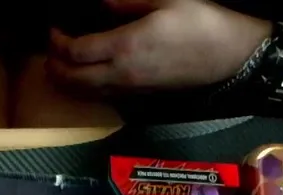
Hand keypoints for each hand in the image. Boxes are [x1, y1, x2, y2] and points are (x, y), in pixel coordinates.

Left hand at [47, 0, 269, 94]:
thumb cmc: (201, 23)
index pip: (74, 53)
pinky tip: (84, 77)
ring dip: (64, 81)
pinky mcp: (138, 96)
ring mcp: (128, 89)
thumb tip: (100, 3)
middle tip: (51, 48)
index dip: (57, 43)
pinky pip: (99, 97)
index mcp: (123, 48)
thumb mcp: (166, 0)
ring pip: (83, 93)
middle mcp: (120, 74)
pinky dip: (82, 89)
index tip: (53, 30)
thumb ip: (126, 3)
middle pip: (71, 80)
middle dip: (53, 66)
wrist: (231, 57)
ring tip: (59, 65)